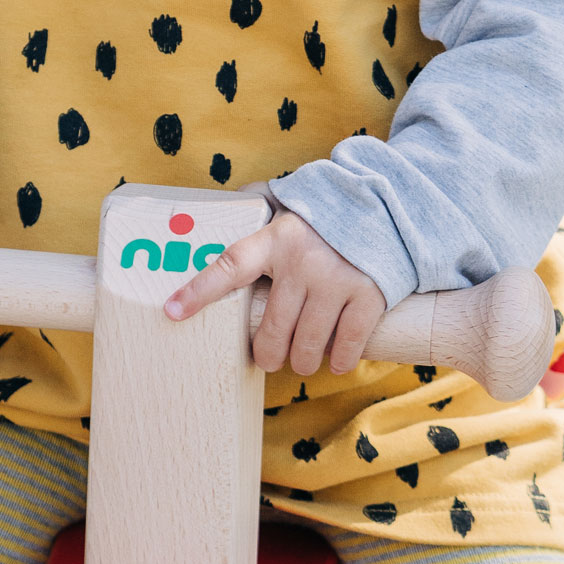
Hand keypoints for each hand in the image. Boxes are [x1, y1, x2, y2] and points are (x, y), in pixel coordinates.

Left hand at [163, 206, 385, 377]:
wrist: (392, 207)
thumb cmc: (329, 216)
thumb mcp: (290, 204)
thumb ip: (259, 204)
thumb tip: (222, 201)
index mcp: (276, 239)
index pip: (230, 266)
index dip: (199, 291)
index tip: (172, 311)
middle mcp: (303, 262)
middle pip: (271, 330)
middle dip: (266, 354)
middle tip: (268, 357)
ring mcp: (336, 281)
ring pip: (307, 346)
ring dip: (302, 362)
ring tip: (302, 360)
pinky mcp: (368, 296)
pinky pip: (346, 346)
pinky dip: (339, 360)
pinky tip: (335, 359)